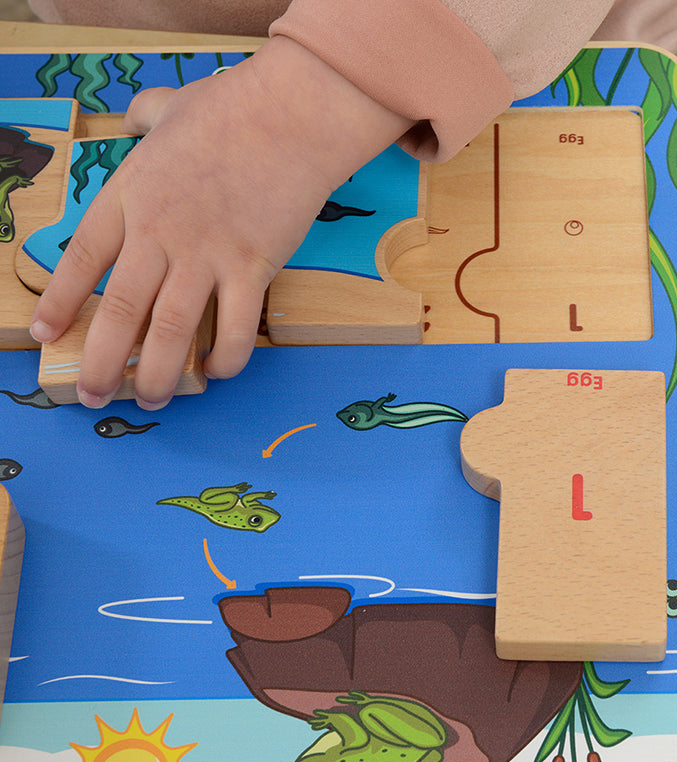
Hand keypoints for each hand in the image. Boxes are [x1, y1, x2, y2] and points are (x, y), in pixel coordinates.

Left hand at [30, 37, 411, 409]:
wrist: (292, 115)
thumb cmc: (232, 108)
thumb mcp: (171, 106)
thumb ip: (144, 116)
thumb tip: (135, 116)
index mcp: (131, 196)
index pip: (82, 259)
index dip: (61, 303)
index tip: (45, 335)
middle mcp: (160, 234)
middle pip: (119, 310)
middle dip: (100, 363)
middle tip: (92, 396)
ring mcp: (206, 254)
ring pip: (169, 331)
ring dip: (156, 375)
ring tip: (151, 400)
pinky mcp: (252, 268)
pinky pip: (235, 329)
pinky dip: (225, 358)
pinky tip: (216, 371)